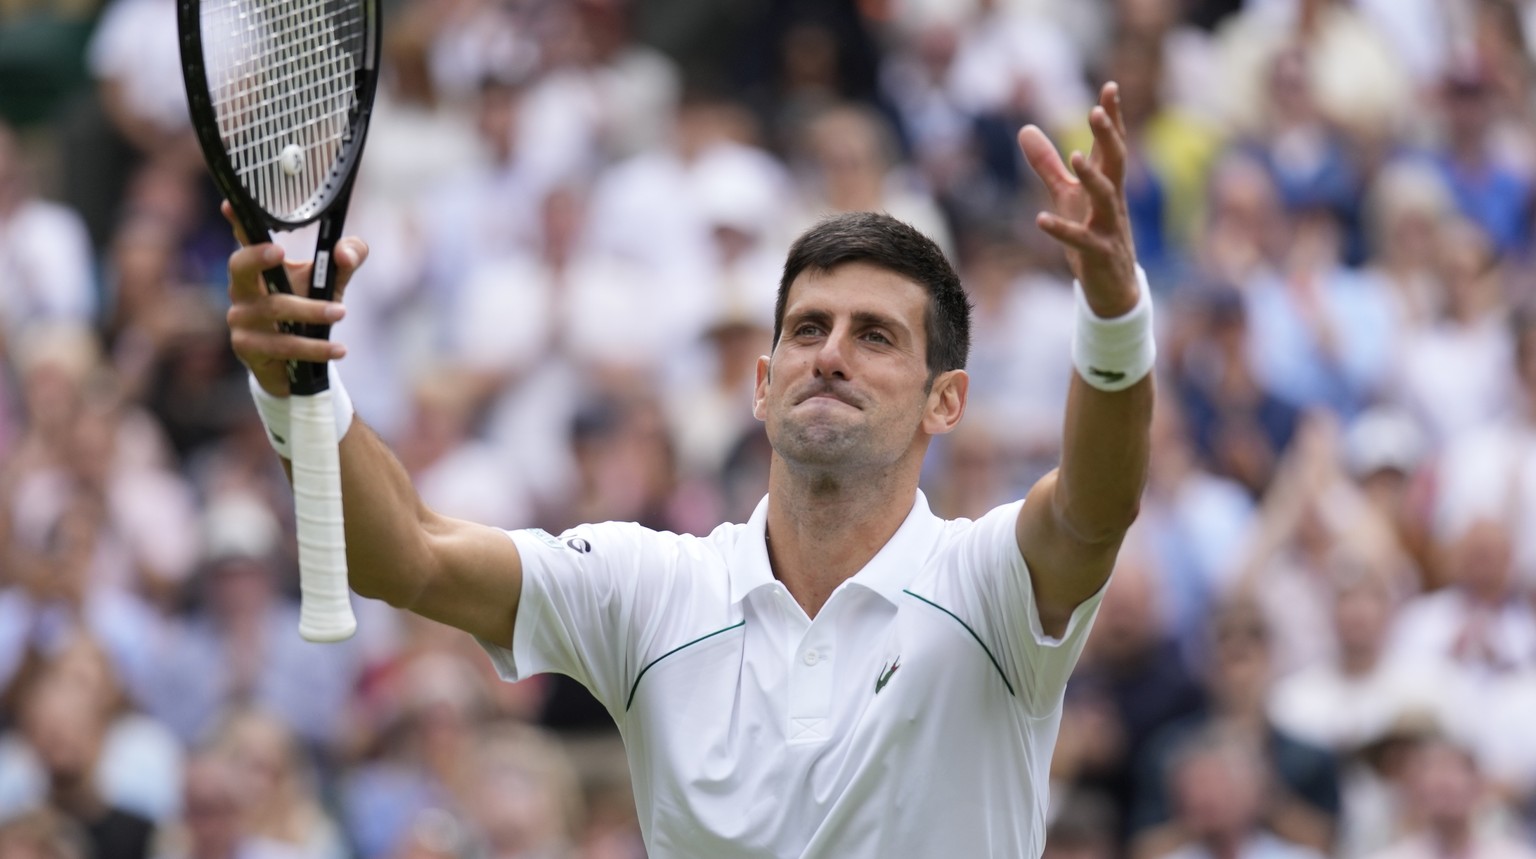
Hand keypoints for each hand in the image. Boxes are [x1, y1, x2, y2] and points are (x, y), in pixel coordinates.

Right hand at [221, 201, 367, 395]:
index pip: (246, 237)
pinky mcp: (248, 349)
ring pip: (273, 309)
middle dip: (257, 257)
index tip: (230, 204)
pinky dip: (315, 348)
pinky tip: (338, 349)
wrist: (300, 365)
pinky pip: (282, 346)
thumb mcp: (334, 281)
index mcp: (259, 266)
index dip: (237, 220)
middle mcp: (241, 289)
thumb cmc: (311, 311)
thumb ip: (348, 259)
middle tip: (281, 252)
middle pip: (240, 266)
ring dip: (311, 311)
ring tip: (341, 312)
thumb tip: (344, 253)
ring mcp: (241, 319)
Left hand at [1018, 82, 1138, 315]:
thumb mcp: (1065, 195)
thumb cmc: (1091, 232)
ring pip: (1106, 198)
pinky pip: (1082, 240)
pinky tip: (1040, 220)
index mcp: (1106, 183)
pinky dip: (1062, 230)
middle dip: (1108, 137)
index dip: (1111, 117)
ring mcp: (1109, 227)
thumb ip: (1047, 164)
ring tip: (1077, 156)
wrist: (1112, 286)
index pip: (1111, 145)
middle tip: (1096, 111)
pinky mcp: (1098, 254)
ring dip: (1093, 177)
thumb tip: (1024, 129)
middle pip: (1115, 163)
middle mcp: (1112, 201)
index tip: (1109, 87)